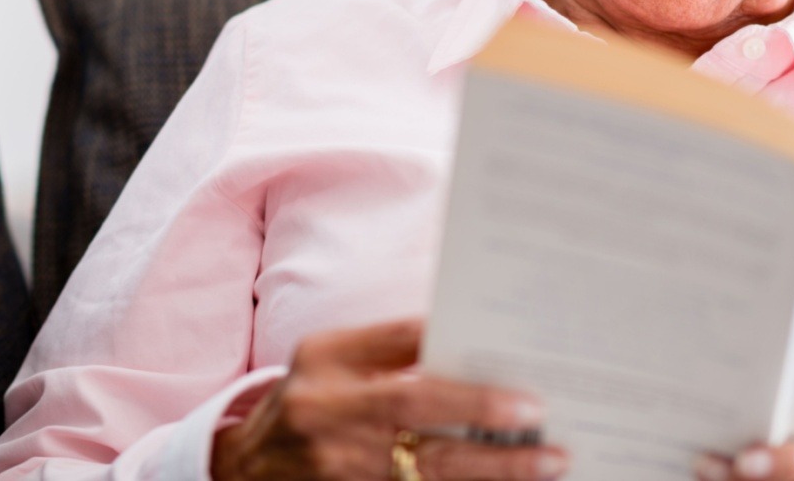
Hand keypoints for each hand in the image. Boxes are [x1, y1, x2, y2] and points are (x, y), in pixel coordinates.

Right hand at [210, 318, 569, 480]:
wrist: (247, 466)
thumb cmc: (305, 396)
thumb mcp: (329, 355)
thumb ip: (389, 341)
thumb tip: (460, 328)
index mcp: (328, 370)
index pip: (404, 369)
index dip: (465, 382)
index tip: (522, 389)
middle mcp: (331, 421)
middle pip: (420, 427)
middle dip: (486, 427)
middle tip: (543, 428)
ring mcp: (341, 472)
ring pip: (428, 475)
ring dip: (491, 472)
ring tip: (546, 464)